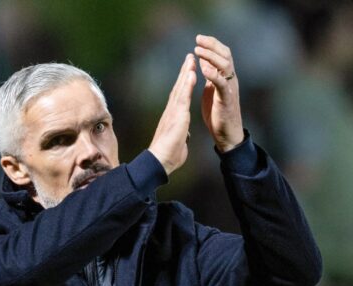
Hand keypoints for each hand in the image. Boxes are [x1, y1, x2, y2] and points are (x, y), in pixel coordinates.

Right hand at [148, 54, 196, 174]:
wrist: (160, 161)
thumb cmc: (168, 156)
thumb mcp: (179, 142)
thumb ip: (182, 136)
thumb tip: (184, 136)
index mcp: (173, 117)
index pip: (180, 96)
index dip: (184, 83)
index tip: (189, 71)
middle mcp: (171, 111)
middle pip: (179, 87)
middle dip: (185, 71)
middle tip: (190, 57)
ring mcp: (173, 112)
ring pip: (180, 88)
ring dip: (186, 72)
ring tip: (191, 58)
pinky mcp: (177, 116)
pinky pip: (183, 97)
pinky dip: (188, 84)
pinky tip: (192, 73)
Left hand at [194, 35, 243, 152]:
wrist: (227, 135)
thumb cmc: (218, 113)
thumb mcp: (212, 89)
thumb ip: (210, 74)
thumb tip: (203, 60)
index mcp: (225, 77)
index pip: (222, 53)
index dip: (211, 44)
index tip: (199, 38)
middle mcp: (230, 80)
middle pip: (225, 55)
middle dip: (211, 45)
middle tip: (198, 39)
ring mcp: (229, 89)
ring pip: (225, 66)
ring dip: (211, 57)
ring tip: (198, 51)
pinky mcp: (227, 100)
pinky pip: (222, 84)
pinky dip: (214, 75)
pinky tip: (204, 70)